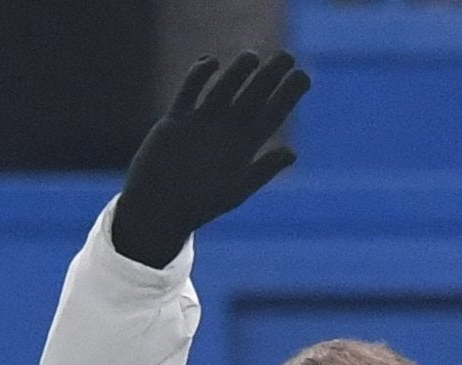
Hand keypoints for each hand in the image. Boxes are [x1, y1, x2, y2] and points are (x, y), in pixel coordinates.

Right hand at [110, 51, 312, 269]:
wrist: (158, 211)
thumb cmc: (199, 207)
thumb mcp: (235, 191)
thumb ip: (262, 170)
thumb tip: (292, 153)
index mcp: (244, 148)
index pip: (271, 115)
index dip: (287, 96)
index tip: (303, 77)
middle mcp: (226, 132)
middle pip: (252, 96)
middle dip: (269, 76)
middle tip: (287, 56)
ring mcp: (201, 123)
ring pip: (223, 89)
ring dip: (238, 72)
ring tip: (252, 57)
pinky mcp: (176, 121)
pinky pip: (189, 91)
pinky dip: (198, 75)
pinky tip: (211, 62)